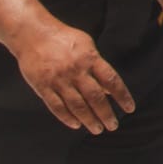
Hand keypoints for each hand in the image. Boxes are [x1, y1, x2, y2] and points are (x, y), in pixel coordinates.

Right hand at [12, 19, 133, 132]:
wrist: (33, 34)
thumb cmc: (63, 39)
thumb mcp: (87, 46)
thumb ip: (98, 67)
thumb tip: (109, 89)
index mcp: (90, 58)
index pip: (111, 80)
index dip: (123, 96)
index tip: (130, 108)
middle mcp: (76, 70)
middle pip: (95, 97)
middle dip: (106, 114)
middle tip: (113, 126)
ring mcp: (59, 79)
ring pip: (77, 105)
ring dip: (89, 120)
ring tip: (97, 130)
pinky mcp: (42, 86)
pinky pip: (56, 106)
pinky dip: (67, 118)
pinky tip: (76, 125)